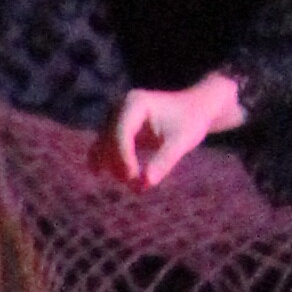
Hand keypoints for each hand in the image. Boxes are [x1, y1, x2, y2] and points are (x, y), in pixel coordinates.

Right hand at [101, 74, 243, 189]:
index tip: (135, 179)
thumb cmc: (189, 122)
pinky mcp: (113, 127)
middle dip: (119, 164)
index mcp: (135, 103)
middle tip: (138, 188)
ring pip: (103, 145)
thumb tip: (146, 184)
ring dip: (113, 166)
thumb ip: (164, 161)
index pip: (122, 133)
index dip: (124, 158)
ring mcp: (113, 116)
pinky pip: (102, 146)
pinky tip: (99, 174)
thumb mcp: (181, 141)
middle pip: (109, 140)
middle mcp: (119, 107)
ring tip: (134, 186)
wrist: (192, 109)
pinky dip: (104, 161)